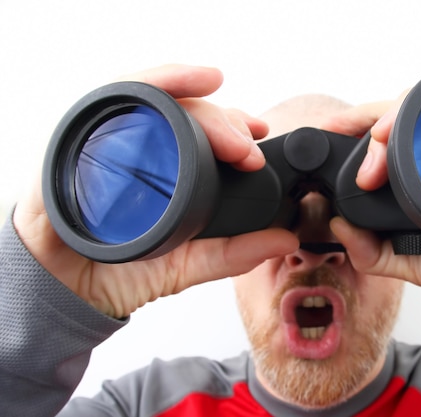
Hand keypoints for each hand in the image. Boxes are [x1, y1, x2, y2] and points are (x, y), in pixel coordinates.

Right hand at [13, 64, 298, 317]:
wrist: (66, 289)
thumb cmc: (122, 271)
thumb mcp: (187, 264)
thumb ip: (234, 254)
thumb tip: (286, 239)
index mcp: (173, 172)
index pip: (207, 134)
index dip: (237, 127)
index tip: (261, 135)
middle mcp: (145, 149)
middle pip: (187, 112)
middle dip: (223, 120)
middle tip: (244, 145)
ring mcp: (114, 140)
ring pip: (156, 95)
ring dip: (193, 92)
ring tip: (220, 99)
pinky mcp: (83, 139)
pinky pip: (116, 98)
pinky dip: (152, 84)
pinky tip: (178, 84)